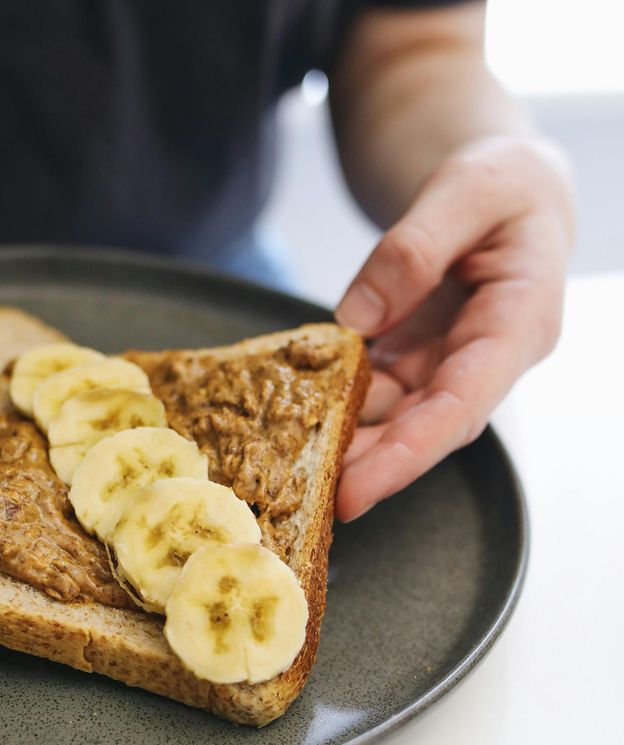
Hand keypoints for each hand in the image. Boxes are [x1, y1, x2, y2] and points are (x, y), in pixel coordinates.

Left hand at [334, 135, 574, 520]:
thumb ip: (416, 246)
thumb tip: (361, 314)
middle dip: (369, 466)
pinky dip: (338, 404)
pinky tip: (296, 416)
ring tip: (290, 464)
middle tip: (307, 496)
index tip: (358, 490)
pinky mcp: (420, 360)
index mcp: (519, 325)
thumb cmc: (504, 183)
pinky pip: (377, 392)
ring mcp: (451, 364)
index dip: (409, 455)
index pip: (463, 405)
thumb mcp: (469, 188)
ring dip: (347, 442)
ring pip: (396, 418)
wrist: (509, 188)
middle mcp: (487, 360)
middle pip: (426, 427)